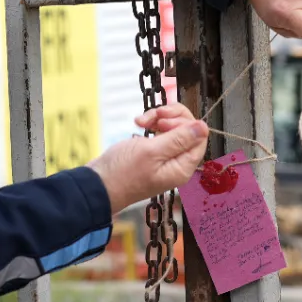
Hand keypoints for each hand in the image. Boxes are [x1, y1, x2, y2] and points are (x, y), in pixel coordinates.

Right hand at [87, 103, 208, 213]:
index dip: (184, 123)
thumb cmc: (123, 171)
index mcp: (182, 167)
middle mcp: (177, 163)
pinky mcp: (153, 152)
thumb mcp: (152, 151)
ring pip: (173, 127)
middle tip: (154, 118)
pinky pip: (160, 131)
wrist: (97, 183)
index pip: (199, 137)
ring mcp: (165, 157)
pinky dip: (151, 123)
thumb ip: (180, 138)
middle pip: (187, 129)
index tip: (164, 122)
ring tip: (141, 121)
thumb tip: (204, 127)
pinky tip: (138, 123)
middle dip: (171, 117)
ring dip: (158, 118)